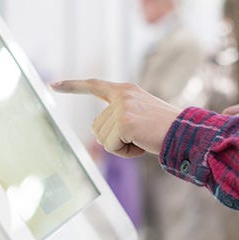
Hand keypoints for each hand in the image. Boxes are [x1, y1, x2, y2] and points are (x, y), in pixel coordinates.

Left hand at [51, 79, 180, 157]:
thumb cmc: (165, 129)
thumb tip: (97, 133)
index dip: (72, 86)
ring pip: (103, 139)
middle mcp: (122, 95)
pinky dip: (125, 153)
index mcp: (125, 90)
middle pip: (97, 127)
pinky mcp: (124, 122)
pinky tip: (142, 144)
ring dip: (121, 147)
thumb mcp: (140, 116)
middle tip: (140, 136)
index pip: (94, 85)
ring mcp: (122, 108)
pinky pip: (111, 147)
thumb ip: (119, 117)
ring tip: (143, 139)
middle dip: (114, 139)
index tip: (52, 85)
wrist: (186, 133)